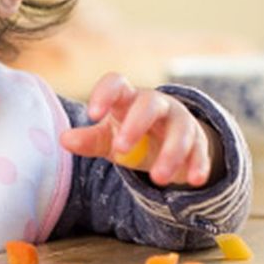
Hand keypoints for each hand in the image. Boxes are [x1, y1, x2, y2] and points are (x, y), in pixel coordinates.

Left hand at [59, 72, 217, 186]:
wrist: (167, 141)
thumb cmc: (130, 134)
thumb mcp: (108, 137)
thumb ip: (89, 139)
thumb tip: (64, 139)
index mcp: (128, 98)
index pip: (116, 84)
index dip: (104, 94)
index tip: (92, 114)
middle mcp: (156, 104)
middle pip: (149, 104)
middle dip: (136, 125)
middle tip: (121, 149)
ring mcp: (180, 121)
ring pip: (180, 131)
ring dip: (170, 154)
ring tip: (158, 179)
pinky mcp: (198, 141)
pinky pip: (200, 151)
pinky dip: (198, 165)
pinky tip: (194, 179)